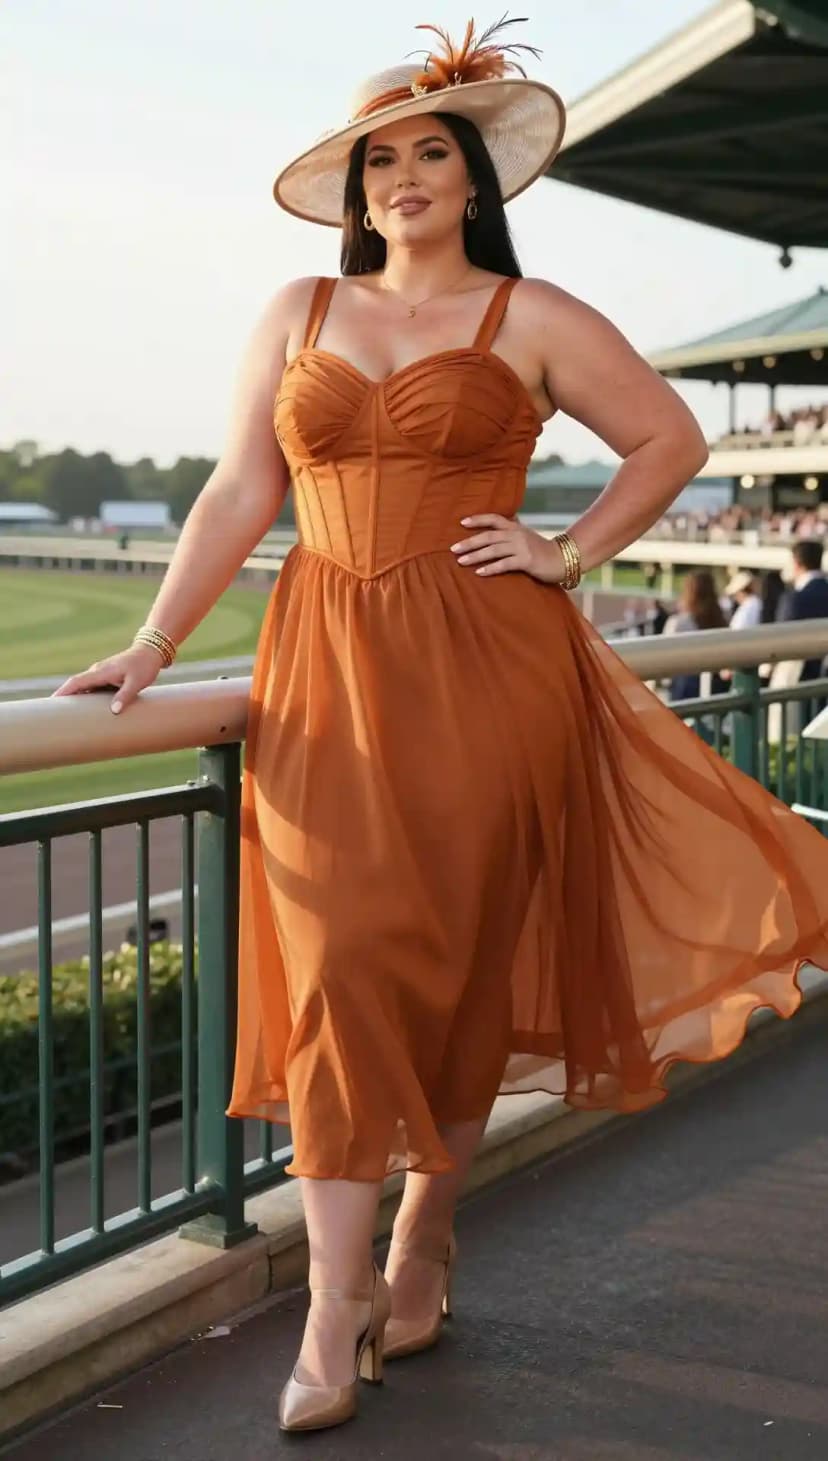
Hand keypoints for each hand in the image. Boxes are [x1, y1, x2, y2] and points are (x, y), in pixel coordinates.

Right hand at [52, 643, 165, 714]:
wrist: (150, 652)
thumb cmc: (144, 666)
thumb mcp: (137, 683)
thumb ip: (125, 696)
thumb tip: (114, 711)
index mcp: (101, 672)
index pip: (77, 682)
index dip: (64, 692)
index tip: (52, 702)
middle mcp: (97, 672)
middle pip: (76, 684)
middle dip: (64, 696)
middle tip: (52, 712)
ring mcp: (101, 674)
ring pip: (83, 686)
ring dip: (75, 697)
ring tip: (65, 714)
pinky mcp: (107, 676)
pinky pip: (92, 687)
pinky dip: (86, 696)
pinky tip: (85, 707)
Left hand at [450, 514, 567, 582]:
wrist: (562, 559)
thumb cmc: (541, 550)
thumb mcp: (525, 537)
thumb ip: (510, 534)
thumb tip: (492, 533)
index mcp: (515, 527)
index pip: (493, 519)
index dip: (477, 519)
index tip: (461, 522)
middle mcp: (516, 534)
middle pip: (488, 536)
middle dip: (469, 542)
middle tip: (453, 549)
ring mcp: (522, 547)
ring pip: (493, 550)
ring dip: (475, 556)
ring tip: (461, 561)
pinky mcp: (526, 561)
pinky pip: (505, 564)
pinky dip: (491, 568)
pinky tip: (479, 573)